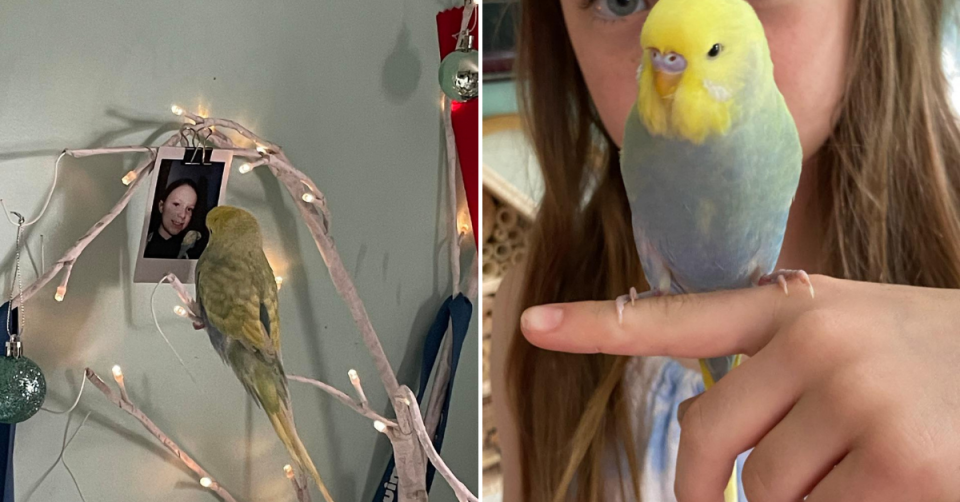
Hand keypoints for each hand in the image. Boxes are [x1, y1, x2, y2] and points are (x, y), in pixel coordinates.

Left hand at [520, 275, 959, 501]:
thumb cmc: (938, 368)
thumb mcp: (856, 341)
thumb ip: (781, 375)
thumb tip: (726, 461)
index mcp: (798, 307)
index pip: (679, 316)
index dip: (598, 324)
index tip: (532, 324)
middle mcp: (818, 339)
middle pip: (707, 440)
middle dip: (710, 489)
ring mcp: (857, 395)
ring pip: (767, 492)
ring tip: (863, 468)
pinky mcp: (899, 460)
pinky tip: (892, 484)